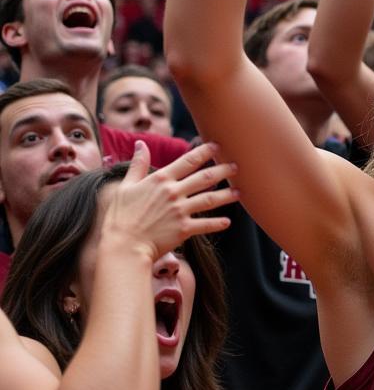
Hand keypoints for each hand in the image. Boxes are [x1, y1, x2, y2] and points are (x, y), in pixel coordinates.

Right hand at [102, 141, 238, 261]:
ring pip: (210, 200)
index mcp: (161, 179)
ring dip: (226, 195)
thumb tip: (141, 144)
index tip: (217, 146)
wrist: (122, 245)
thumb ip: (138, 165)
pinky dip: (217, 223)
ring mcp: (180, 211)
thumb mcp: (125, 186)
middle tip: (236, 167)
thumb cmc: (120, 216)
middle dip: (223, 171)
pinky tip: (227, 222)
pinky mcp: (184, 229)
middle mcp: (174, 193)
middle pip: (205, 178)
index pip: (188, 161)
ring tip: (239, 192)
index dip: (205, 152)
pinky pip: (206, 224)